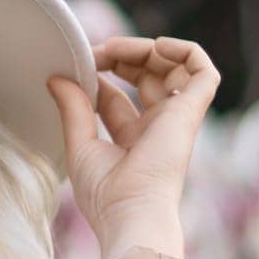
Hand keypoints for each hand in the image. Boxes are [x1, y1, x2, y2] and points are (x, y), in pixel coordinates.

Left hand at [47, 35, 219, 235]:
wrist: (131, 212)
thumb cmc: (104, 194)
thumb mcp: (80, 144)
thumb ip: (72, 109)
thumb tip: (56, 78)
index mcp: (131, 138)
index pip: (115, 95)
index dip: (98, 75)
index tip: (76, 66)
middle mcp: (157, 126)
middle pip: (145, 76)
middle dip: (121, 56)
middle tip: (95, 52)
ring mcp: (176, 118)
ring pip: (173, 68)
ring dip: (147, 49)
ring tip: (116, 48)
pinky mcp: (190, 112)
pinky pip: (203, 71)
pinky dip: (185, 51)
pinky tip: (156, 46)